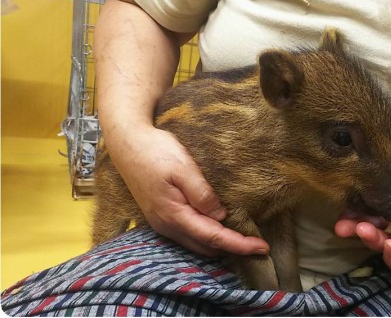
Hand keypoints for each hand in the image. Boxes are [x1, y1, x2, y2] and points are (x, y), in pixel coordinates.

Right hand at [109, 125, 269, 255]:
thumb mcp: (182, 167)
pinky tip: (219, 229)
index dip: (239, 244)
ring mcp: (162, 222)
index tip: (262, 247)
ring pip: (196, 243)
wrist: (127, 143)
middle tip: (258, 245)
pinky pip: (188, 235)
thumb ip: (201, 193)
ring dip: (220, 245)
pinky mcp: (161, 216)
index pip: (213, 237)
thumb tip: (220, 216)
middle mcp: (167, 225)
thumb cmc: (155, 151)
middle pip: (206, 247)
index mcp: (174, 214)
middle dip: (232, 249)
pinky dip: (207, 237)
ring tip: (244, 240)